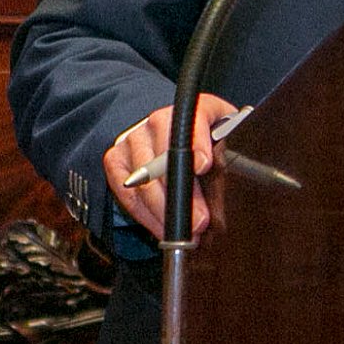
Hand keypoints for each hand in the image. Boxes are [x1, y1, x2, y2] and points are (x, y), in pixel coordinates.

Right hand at [104, 92, 238, 240]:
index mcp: (193, 110)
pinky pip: (126, 192)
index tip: (203, 165)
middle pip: (165, 157)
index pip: (193, 121)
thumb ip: (228, 159)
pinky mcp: (116, 159)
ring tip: (182, 233)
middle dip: (182, 194)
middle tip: (199, 221)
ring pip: (144, 179)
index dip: (197, 143)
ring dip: (164, 211)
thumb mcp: (227, 143)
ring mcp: (134, 138)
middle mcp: (158, 120)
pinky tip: (161, 228)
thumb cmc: (209, 142)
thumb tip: (227, 193)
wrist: (177, 137)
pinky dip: (145, 215)